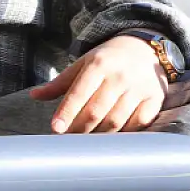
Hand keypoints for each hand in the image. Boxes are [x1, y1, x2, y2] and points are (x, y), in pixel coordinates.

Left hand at [29, 35, 168, 133]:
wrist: (146, 49)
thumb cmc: (108, 59)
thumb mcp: (83, 63)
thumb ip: (60, 82)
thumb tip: (35, 96)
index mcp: (98, 65)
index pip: (79, 93)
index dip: (66, 113)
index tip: (55, 129)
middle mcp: (120, 77)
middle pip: (97, 111)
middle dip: (79, 128)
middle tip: (68, 139)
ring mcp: (139, 89)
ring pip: (116, 120)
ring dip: (99, 134)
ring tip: (85, 141)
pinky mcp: (155, 100)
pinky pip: (138, 124)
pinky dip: (123, 134)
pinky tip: (111, 136)